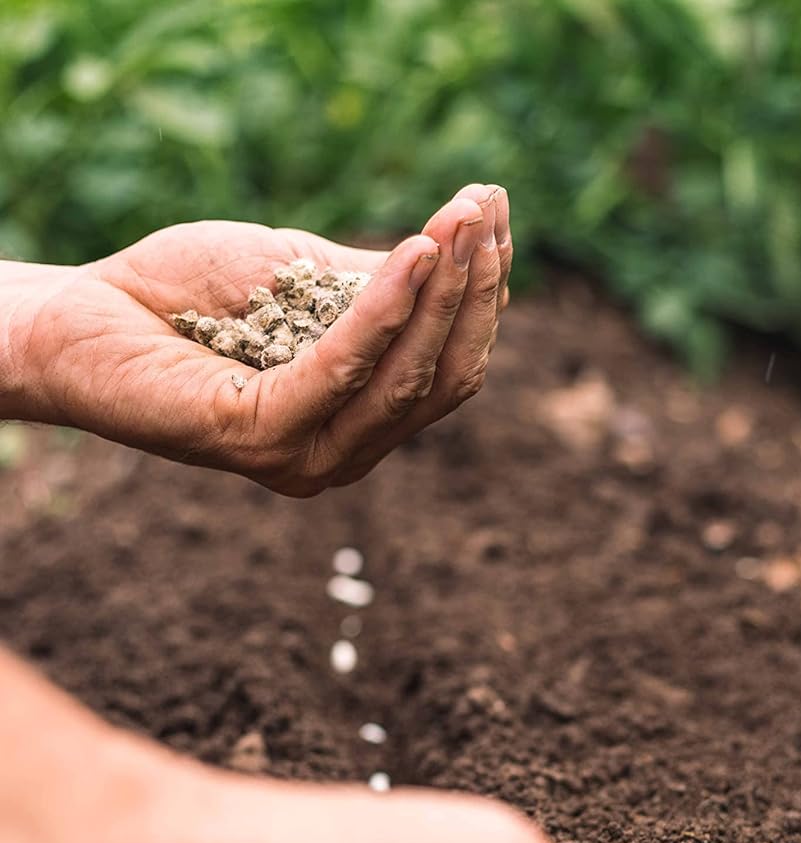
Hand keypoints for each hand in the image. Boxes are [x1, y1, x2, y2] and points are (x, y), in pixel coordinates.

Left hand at [14, 185, 511, 494]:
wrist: (86, 312)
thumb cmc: (187, 293)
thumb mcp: (304, 281)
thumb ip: (373, 289)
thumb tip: (457, 254)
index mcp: (358, 421)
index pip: (446, 368)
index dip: (480, 294)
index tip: (495, 211)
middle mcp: (341, 453)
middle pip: (440, 377)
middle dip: (473, 290)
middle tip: (486, 208)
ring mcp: (306, 457)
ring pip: (406, 379)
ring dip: (442, 294)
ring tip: (458, 220)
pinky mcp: (264, 439)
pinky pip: (344, 368)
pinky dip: (384, 307)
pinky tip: (413, 250)